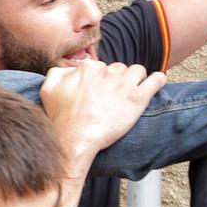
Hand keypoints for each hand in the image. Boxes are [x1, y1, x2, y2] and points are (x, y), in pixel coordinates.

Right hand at [40, 61, 166, 161]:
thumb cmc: (61, 118)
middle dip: (116, 80)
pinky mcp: (137, 98)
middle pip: (118, 68)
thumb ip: (58, 72)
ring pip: (137, 71)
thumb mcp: (48, 90)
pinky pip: (156, 79)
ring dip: (134, 80)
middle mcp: (107, 72)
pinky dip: (158, 80)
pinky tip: (154, 84)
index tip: (97, 93)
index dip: (99, 80)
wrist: (75, 140)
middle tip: (110, 98)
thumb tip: (70, 69)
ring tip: (128, 94)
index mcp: (88, 68)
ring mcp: (124, 84)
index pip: (100, 66)